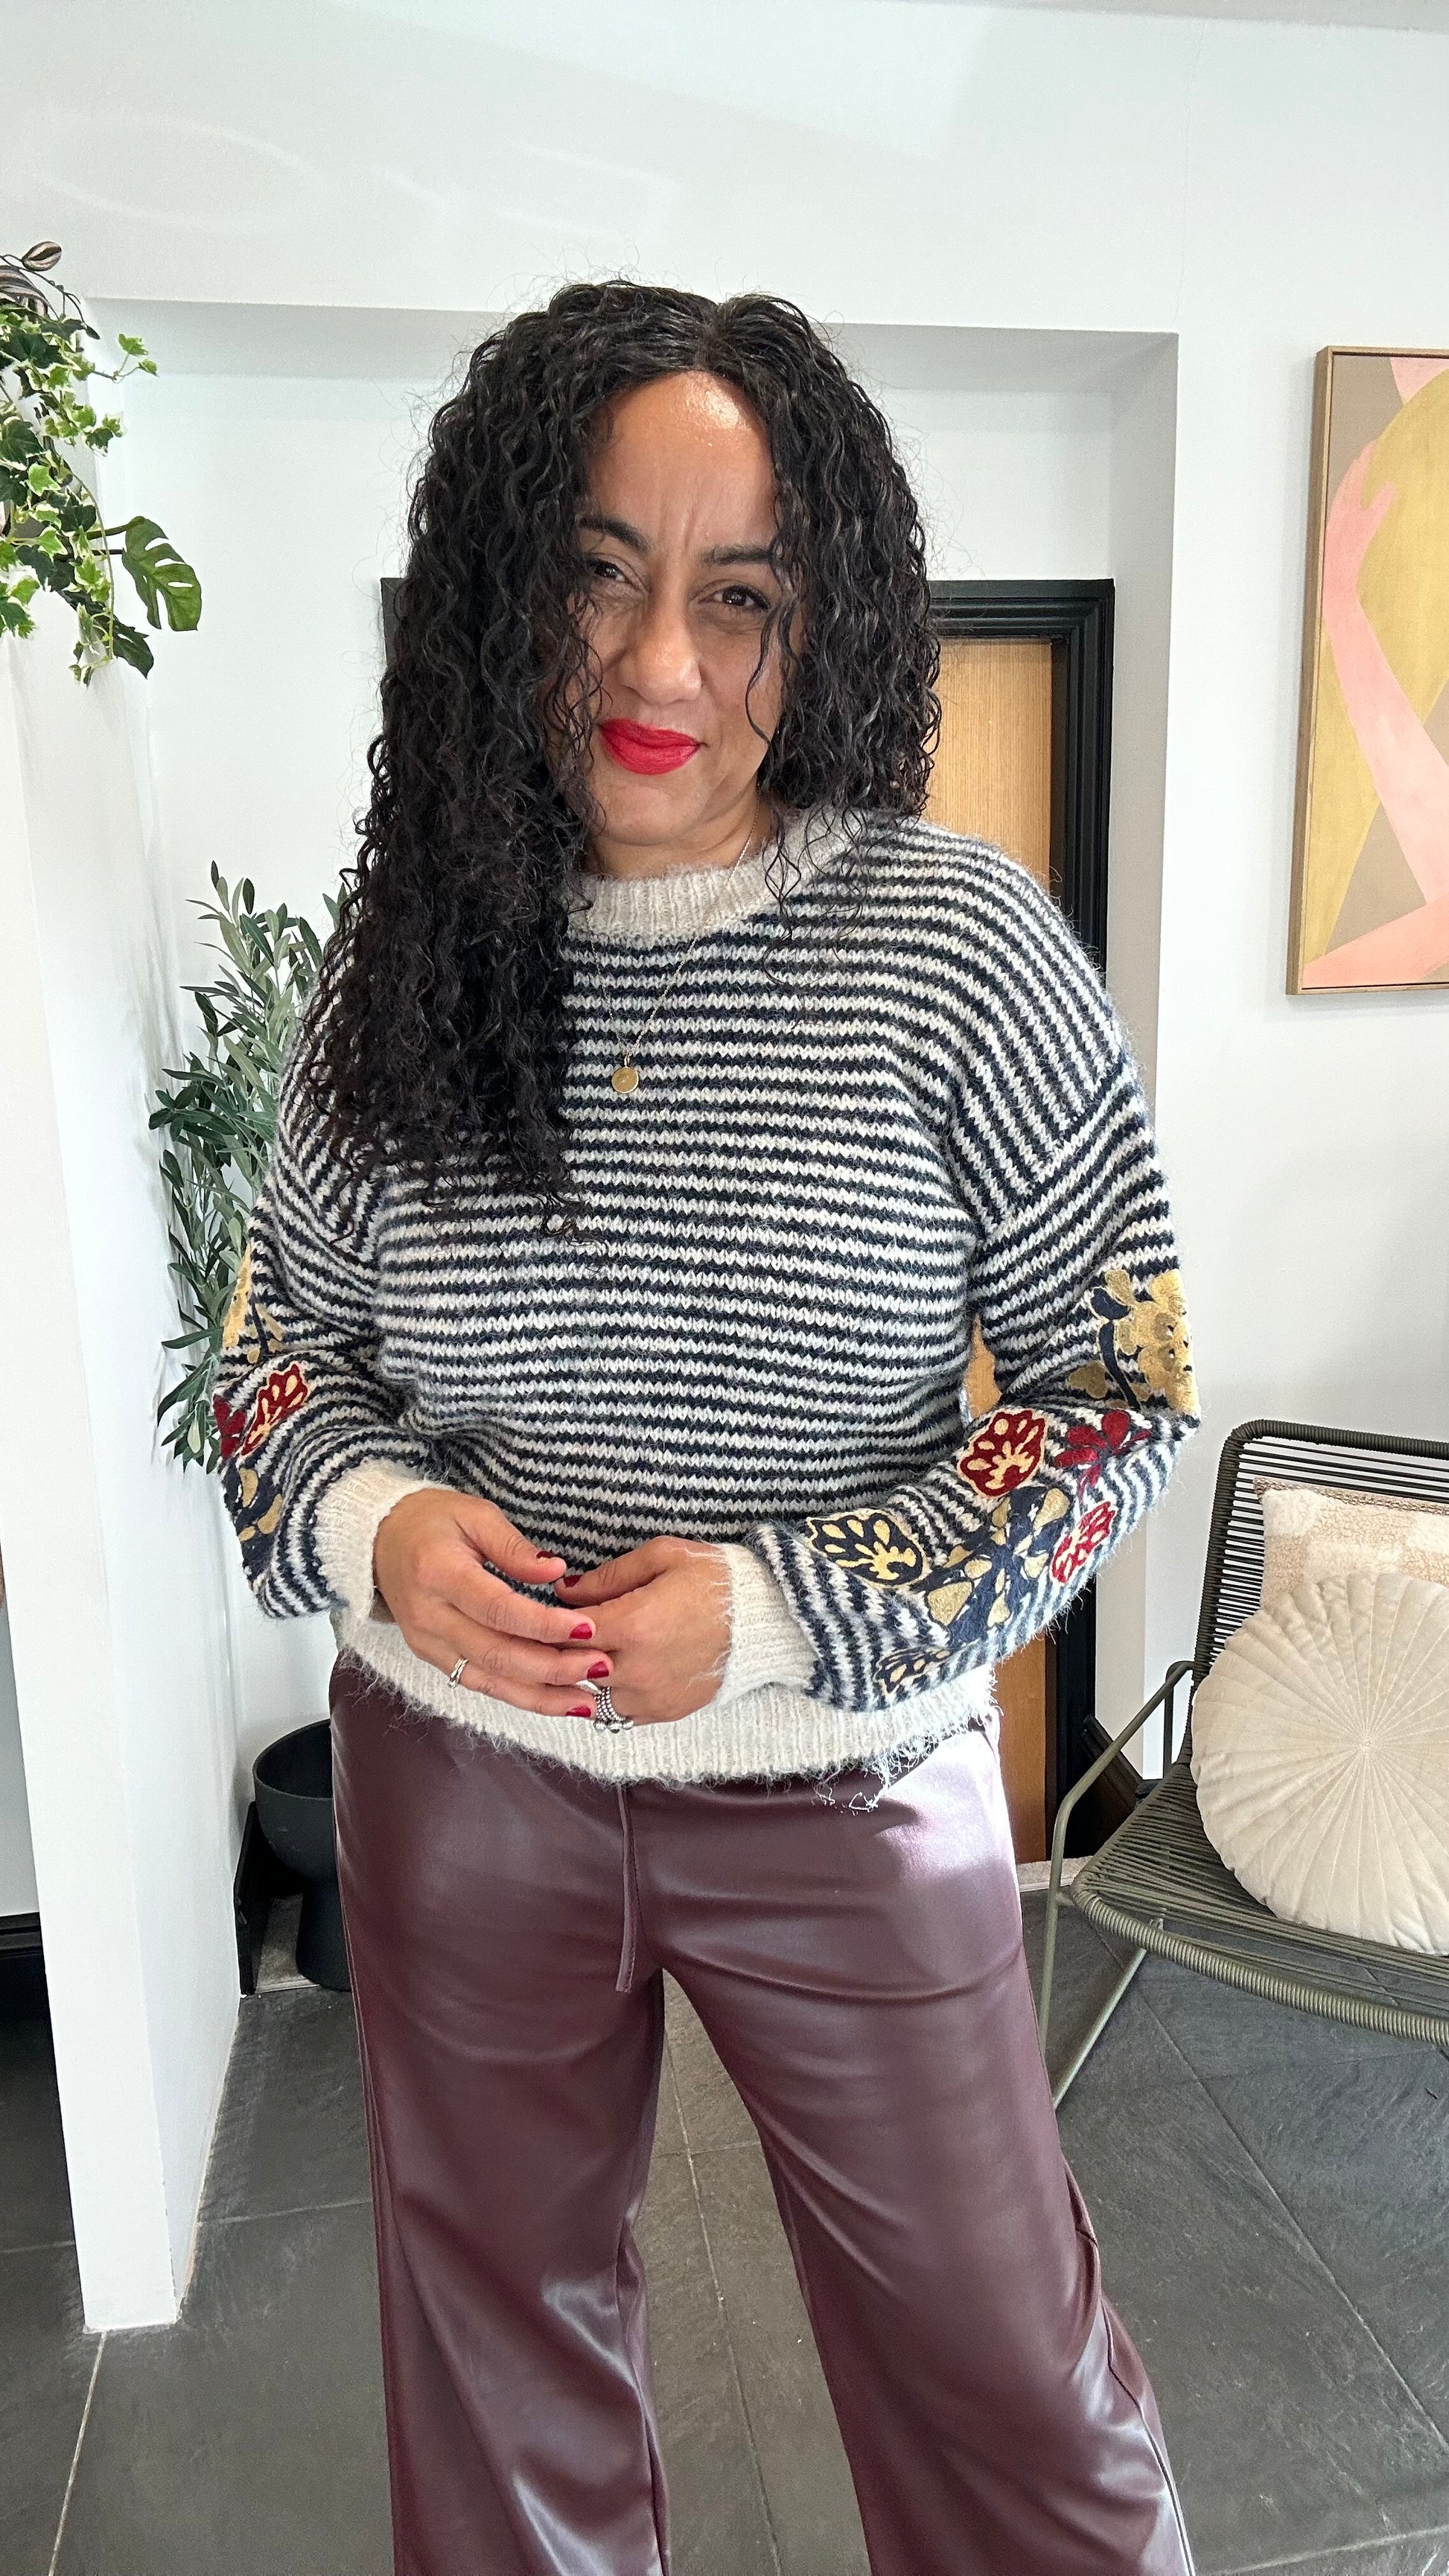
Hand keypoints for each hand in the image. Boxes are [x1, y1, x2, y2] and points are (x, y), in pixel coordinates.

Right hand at [373, 1489, 611, 1717]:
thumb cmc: (430, 1520)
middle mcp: (429, 1616)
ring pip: (489, 1680)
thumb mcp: (474, 1514)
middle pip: (497, 1654)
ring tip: (587, 1700)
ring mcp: (427, 1643)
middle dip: (553, 1668)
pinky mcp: (431, 1657)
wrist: (377, 1541)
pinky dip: (518, 1695)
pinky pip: (478, 1683)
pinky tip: (554, 1700)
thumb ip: (514, 1547)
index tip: (589, 1629)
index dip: (545, 1625)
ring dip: (541, 1695)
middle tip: (601, 1666)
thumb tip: (555, 1571)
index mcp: (439, 1574)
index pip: (499, 1610)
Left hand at [551, 1537, 731, 1725]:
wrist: (765, 1618)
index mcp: (632, 1624)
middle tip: (557, 1633)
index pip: (562, 1632)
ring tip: (593, 1651)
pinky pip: (617, 1712)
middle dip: (560, 1649)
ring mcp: (650, 1696)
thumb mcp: (662, 1555)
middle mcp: (636, 1668)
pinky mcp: (664, 1712)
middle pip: (570, 1666)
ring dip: (584, 1675)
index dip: (547, 1622)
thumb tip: (564, 1592)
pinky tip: (619, 1669)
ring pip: (589, 1694)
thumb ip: (608, 1576)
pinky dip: (611, 1693)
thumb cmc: (713, 1579)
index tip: (544, 1612)